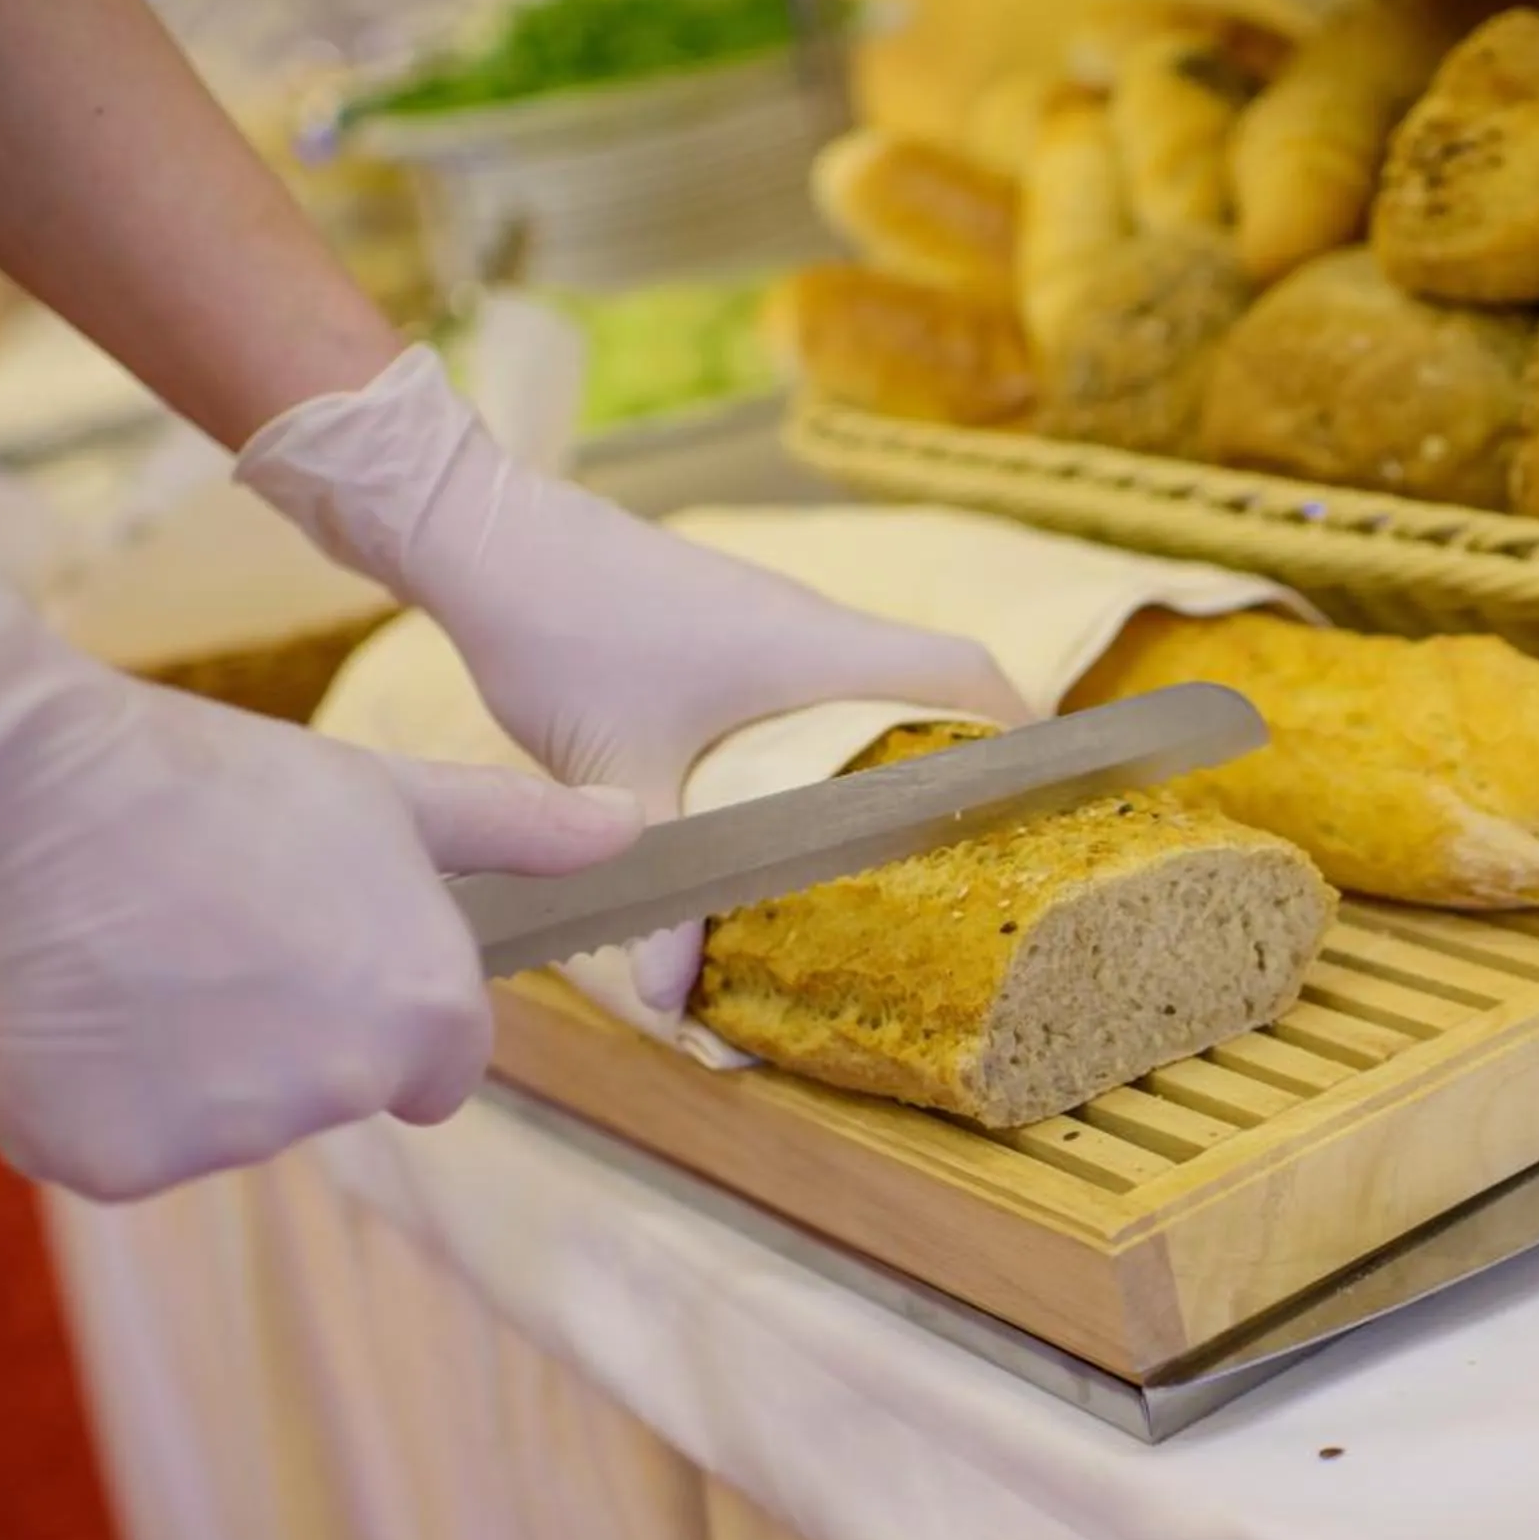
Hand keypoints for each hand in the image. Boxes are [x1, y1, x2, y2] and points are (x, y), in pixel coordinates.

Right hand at [0, 553, 643, 1200]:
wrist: (14, 802)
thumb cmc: (206, 782)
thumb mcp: (383, 795)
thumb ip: (517, 832)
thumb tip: (628, 829)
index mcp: (422, 1010)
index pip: (441, 1066)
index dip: (382, 1005)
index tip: (317, 954)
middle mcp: (340, 1090)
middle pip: (331, 1091)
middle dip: (284, 1033)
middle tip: (210, 934)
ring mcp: (225, 1139)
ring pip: (226, 1123)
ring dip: (191, 1067)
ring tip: (137, 954)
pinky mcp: (115, 1168)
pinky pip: (126, 1149)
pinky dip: (101, 1099)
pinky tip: (78, 1005)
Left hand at [237, 348, 1030, 1015]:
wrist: (487, 538)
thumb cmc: (566, 634)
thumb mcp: (614, 776)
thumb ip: (659, 887)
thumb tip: (674, 1000)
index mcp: (819, 651)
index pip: (966, 674)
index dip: (1024, 733)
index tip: (1051, 799)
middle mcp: (813, 623)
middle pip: (932, 680)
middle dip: (963, 756)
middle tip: (972, 846)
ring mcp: (769, 615)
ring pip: (866, 681)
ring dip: (889, 745)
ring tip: (892, 841)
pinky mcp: (725, 620)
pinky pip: (810, 680)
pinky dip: (826, 732)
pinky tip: (786, 800)